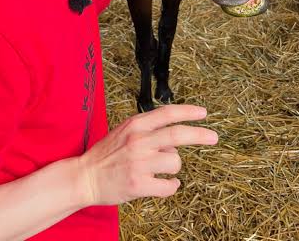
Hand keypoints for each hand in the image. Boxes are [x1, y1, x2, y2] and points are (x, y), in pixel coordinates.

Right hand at [78, 104, 217, 205]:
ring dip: (173, 168)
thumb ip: (148, 129)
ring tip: (160, 170)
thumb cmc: (106, 154)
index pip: (167, 113)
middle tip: (214, 137)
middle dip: (200, 135)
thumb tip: (175, 135)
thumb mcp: (125, 131)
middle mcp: (138, 141)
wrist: (84, 176)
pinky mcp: (138, 184)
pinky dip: (171, 186)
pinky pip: (168, 186)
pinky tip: (163, 185)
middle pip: (177, 134)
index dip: (187, 112)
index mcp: (135, 125)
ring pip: (175, 162)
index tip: (203, 113)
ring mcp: (139, 162)